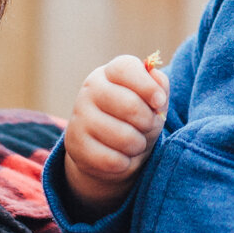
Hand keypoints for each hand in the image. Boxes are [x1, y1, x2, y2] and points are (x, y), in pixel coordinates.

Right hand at [63, 54, 169, 214]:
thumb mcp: (152, 102)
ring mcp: (79, 116)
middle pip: (130, 105)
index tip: (159, 101)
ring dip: (138, 145)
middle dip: (148, 122)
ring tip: (134, 143)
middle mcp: (90, 89)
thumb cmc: (136, 119)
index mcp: (110, 73)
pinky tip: (120, 157)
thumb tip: (157, 77)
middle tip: (147, 127)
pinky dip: (124, 163)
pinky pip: (111, 160)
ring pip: (124, 137)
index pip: (125, 69)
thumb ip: (159, 87)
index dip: (147, 86)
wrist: (109, 151)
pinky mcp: (74, 144)